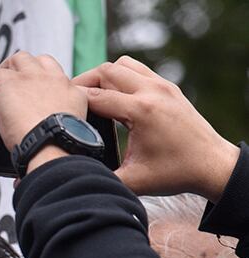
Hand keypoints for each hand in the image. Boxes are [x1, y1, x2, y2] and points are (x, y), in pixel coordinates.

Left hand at [0, 51, 87, 166]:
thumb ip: (55, 136)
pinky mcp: (10, 82)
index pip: (57, 76)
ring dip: (6, 68)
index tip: (36, 90)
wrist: (52, 144)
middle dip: (25, 67)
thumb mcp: (68, 135)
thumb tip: (30, 166)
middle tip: (13, 80)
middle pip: (39, 61)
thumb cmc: (60, 149)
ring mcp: (31, 78)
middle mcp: (54, 79)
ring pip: (18, 59)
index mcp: (71, 92)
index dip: (44, 80)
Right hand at [73, 56, 239, 199]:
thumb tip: (70, 179)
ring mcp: (162, 86)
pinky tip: (113, 97)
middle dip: (84, 82)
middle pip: (106, 71)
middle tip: (69, 101)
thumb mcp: (132, 181)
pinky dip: (121, 77)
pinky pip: (137, 70)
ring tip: (91, 96)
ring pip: (122, 65)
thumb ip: (100, 178)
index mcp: (141, 111)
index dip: (73, 102)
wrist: (211, 164)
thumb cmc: (175, 173)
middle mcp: (152, 92)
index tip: (56, 111)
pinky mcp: (168, 87)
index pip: (96, 95)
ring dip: (103, 76)